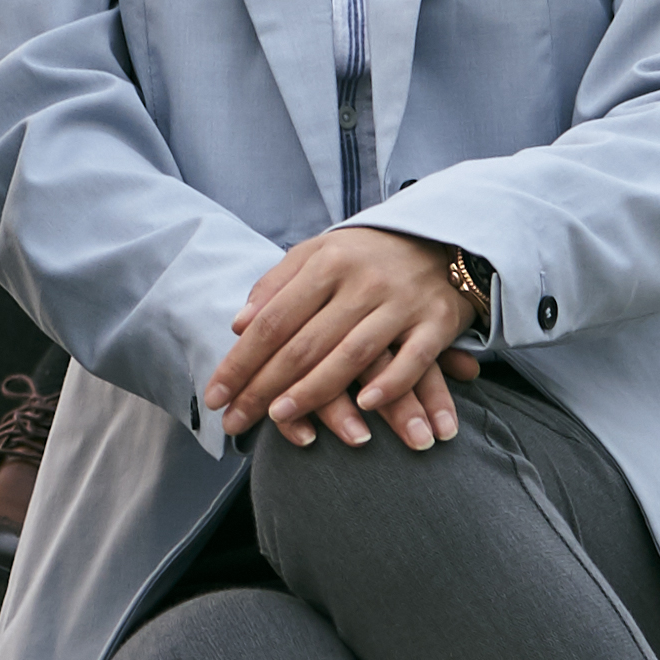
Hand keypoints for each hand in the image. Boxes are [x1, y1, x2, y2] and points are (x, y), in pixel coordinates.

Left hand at [207, 225, 485, 448]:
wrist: (442, 237)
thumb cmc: (365, 256)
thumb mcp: (316, 255)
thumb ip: (276, 287)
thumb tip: (238, 326)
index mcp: (326, 264)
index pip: (273, 321)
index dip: (241, 361)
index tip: (216, 397)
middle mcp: (362, 282)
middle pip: (305, 343)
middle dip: (264, 387)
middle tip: (235, 422)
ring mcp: (401, 302)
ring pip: (351, 354)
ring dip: (314, 391)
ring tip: (281, 419)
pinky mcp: (439, 320)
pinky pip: (413, 359)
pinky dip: (389, 384)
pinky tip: (364, 406)